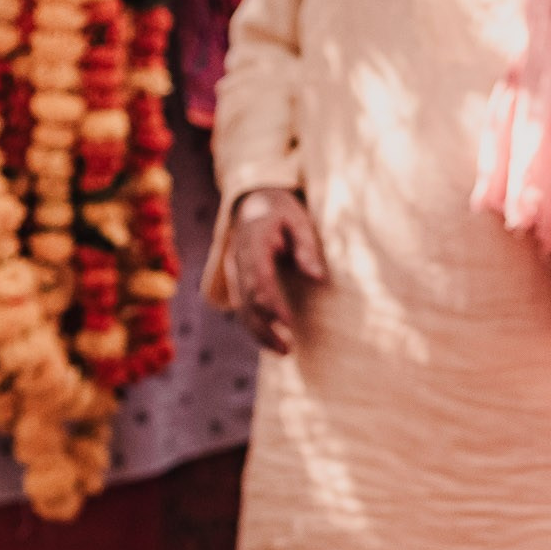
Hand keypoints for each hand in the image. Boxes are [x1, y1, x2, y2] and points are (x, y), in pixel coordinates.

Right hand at [222, 185, 326, 354]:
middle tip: (288, 350)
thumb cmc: (281, 208)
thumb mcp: (298, 219)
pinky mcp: (236, 279)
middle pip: (247, 300)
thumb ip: (307, 247)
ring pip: (241, 307)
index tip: (288, 323)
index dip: (271, 304)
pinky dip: (253, 325)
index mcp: (252, 242)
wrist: (253, 198)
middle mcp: (238, 259)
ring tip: (283, 351)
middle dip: (265, 327)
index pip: (258, 279)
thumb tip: (317, 278)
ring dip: (258, 333)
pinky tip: (271, 340)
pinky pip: (241, 306)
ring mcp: (233, 270)